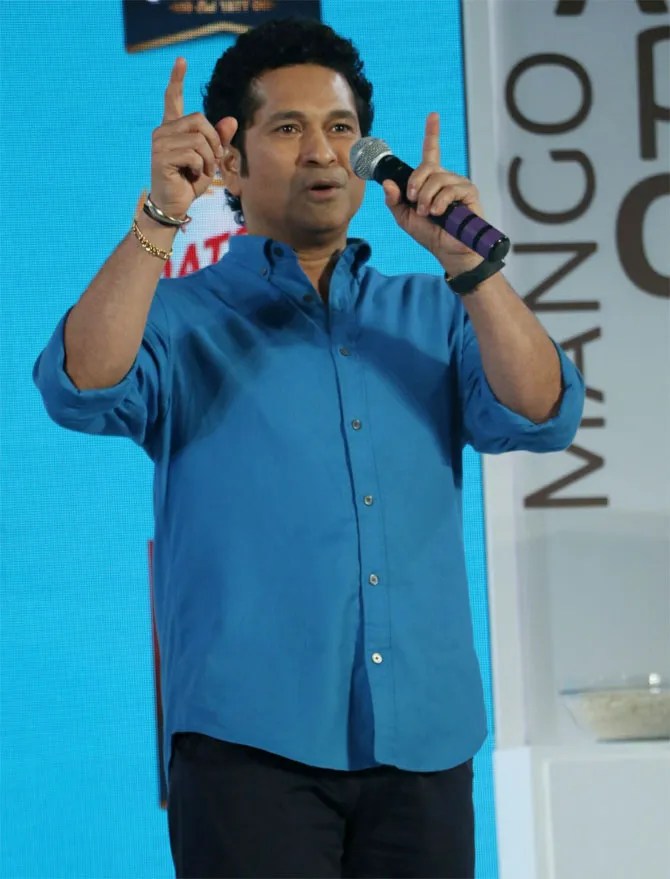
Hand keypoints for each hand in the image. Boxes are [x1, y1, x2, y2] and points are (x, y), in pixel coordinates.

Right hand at [150, 57, 237, 218]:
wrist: (174, 205)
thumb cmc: (189, 182)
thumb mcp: (210, 159)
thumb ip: (219, 140)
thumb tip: (231, 119)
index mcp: (173, 128)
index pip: (172, 98)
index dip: (177, 79)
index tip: (182, 60)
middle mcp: (163, 131)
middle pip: (200, 120)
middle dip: (214, 143)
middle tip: (210, 162)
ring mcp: (160, 143)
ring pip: (199, 139)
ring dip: (207, 160)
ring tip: (198, 172)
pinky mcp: (161, 156)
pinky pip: (193, 154)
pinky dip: (200, 168)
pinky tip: (190, 176)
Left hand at [382, 112, 483, 274]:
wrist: (448, 251)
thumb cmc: (429, 234)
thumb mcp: (404, 218)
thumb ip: (394, 201)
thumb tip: (387, 183)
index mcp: (431, 181)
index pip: (431, 152)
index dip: (432, 133)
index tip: (433, 116)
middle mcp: (446, 178)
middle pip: (427, 166)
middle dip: (415, 183)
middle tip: (413, 201)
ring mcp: (458, 184)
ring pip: (437, 178)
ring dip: (426, 197)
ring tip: (427, 212)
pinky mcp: (469, 192)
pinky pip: (450, 188)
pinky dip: (439, 201)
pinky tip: (438, 212)